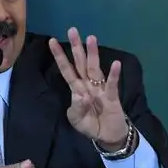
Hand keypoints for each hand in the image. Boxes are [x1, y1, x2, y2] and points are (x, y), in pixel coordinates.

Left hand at [48, 27, 126, 148]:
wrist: (108, 137)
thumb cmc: (90, 125)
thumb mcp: (76, 120)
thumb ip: (76, 108)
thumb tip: (81, 95)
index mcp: (77, 89)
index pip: (67, 70)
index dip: (60, 56)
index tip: (51, 41)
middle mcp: (88, 85)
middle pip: (81, 63)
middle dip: (77, 47)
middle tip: (72, 30)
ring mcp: (100, 89)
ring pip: (95, 69)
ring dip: (93, 54)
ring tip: (91, 39)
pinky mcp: (112, 97)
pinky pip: (112, 84)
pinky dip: (114, 75)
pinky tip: (116, 63)